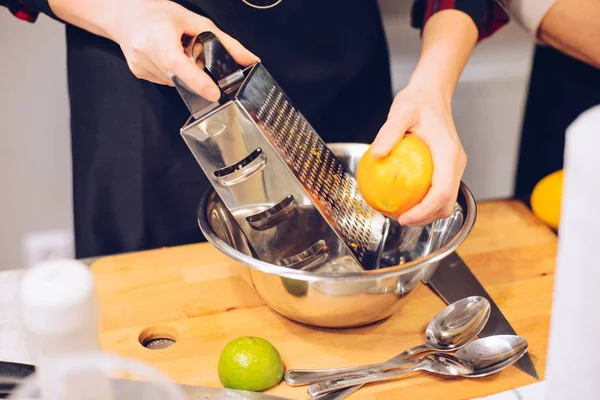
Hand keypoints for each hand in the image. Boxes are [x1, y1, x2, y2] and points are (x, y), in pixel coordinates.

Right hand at [108, 0, 258, 100]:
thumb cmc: (157, 12)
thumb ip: (225, 42)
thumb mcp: (195, 21)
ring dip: (184, 73)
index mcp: (158, 39)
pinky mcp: (140, 74)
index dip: (198, 81)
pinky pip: (166, 81)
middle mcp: (145, 55)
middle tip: (194, 55)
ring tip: (178, 51)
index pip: (179, 65)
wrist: (124, 14)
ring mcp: (141, 68)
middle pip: (181, 77)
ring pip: (175, 82)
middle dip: (196, 74)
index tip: (214, 93)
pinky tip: (169, 57)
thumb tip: (250, 60)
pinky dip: (174, 73)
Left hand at [370, 86, 466, 226]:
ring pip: (445, 201)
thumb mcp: (401, 111)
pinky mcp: (447, 167)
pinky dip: (424, 201)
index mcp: (449, 154)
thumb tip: (376, 154)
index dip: (424, 211)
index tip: (404, 217)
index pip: (442, 193)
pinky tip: (403, 199)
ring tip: (401, 213)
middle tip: (399, 219)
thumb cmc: (419, 101)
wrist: (432, 94)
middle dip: (425, 218)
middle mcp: (455, 163)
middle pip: (447, 203)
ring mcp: (453, 166)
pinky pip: (438, 190)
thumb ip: (389, 132)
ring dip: (426, 213)